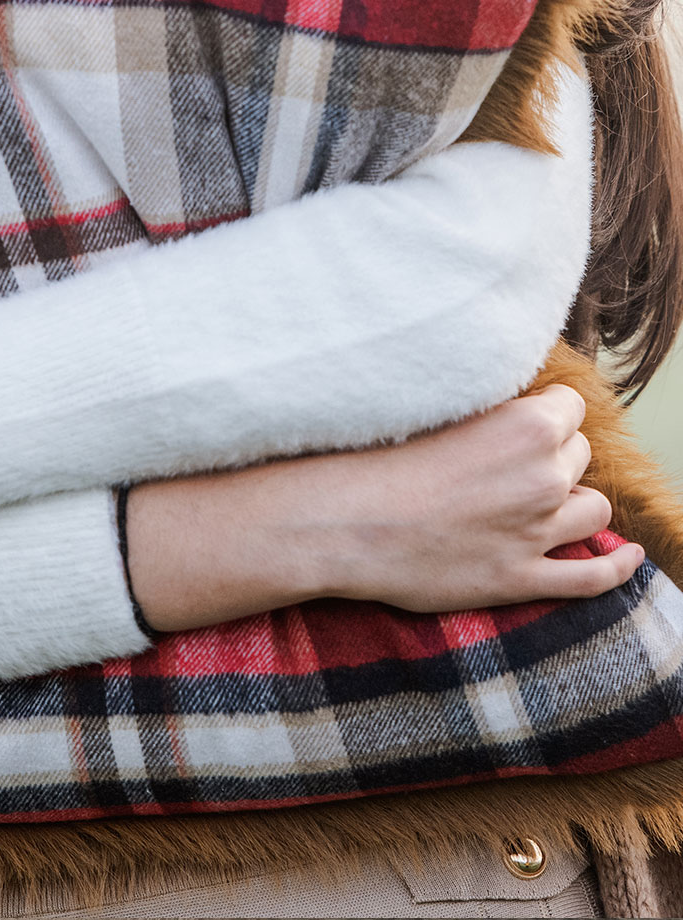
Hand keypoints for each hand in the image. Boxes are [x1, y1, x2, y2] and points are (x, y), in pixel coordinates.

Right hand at [126, 385, 643, 631]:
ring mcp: (536, 533)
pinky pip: (591, 578)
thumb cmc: (377, 454)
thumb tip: (504, 392)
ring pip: (591, 510)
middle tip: (512, 461)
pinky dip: (616, 568)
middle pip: (578, 457)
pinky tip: (626, 556)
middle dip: (555, 457)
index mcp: (529, 427)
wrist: (343, 521)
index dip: (547, 414)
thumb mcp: (437, 405)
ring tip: (542, 499)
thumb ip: (485, 402)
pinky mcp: (520, 578)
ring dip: (572, 502)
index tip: (523, 421)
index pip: (571, 409)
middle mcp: (544, 478)